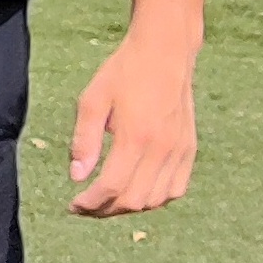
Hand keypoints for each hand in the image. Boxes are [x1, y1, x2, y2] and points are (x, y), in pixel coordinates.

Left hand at [69, 30, 198, 216]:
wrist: (165, 53)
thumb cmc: (123, 73)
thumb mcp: (92, 100)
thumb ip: (84, 141)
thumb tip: (77, 177)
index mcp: (136, 136)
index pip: (112, 187)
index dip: (90, 203)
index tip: (73, 205)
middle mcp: (163, 148)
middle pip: (135, 200)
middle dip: (105, 210)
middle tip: (85, 206)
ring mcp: (180, 150)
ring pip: (157, 199)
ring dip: (129, 207)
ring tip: (106, 201)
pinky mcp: (190, 148)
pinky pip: (176, 188)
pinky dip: (155, 199)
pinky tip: (136, 192)